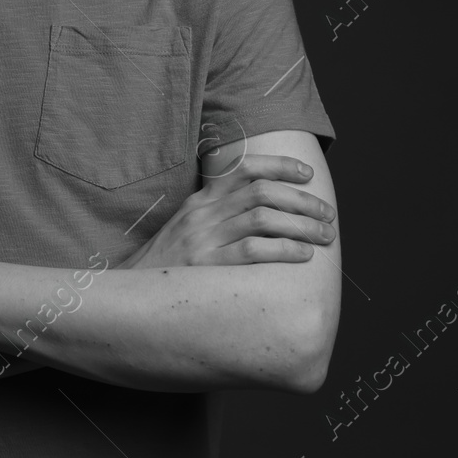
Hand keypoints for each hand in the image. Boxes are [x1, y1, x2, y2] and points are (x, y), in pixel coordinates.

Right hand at [118, 154, 335, 269]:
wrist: (130, 291)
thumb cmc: (168, 264)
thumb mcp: (188, 227)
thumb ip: (219, 214)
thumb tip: (262, 209)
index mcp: (201, 200)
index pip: (245, 168)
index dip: (281, 166)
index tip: (308, 173)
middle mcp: (203, 214)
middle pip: (262, 192)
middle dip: (302, 200)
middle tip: (328, 214)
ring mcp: (203, 239)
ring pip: (262, 218)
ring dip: (301, 225)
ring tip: (324, 236)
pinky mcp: (206, 266)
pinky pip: (253, 251)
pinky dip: (284, 250)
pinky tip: (303, 255)